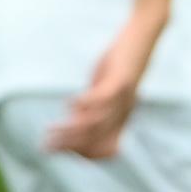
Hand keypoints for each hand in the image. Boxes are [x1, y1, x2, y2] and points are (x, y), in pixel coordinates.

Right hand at [46, 11, 162, 157]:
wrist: (143, 37)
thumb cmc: (120, 63)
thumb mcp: (104, 87)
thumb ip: (93, 104)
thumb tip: (73, 117)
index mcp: (122, 116)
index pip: (107, 149)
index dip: (85, 154)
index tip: (62, 153)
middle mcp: (124, 111)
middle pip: (97, 139)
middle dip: (70, 146)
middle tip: (46, 147)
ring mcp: (124, 97)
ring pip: (96, 122)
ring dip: (71, 128)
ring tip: (50, 130)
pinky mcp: (120, 79)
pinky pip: (103, 97)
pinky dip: (86, 102)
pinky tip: (69, 103)